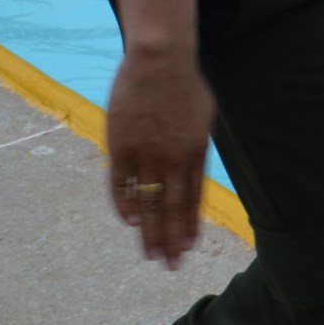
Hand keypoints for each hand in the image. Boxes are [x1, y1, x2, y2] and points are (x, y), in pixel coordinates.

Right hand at [104, 42, 215, 265]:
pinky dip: (125, 204)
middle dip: (171, 240)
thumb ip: (196, 148)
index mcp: (195, 152)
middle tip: (171, 265)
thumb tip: (193, 173)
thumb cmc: (184, 85)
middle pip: (171, 208)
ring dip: (149, 232)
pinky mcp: (121, 145)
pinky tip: (130, 223)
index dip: (189, 225)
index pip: (193, 199)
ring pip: (147, 202)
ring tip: (150, 255)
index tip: (187, 247)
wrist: (160, 59)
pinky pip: (121, 183)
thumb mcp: (203, 118)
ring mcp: (146, 153)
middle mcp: (173, 158)